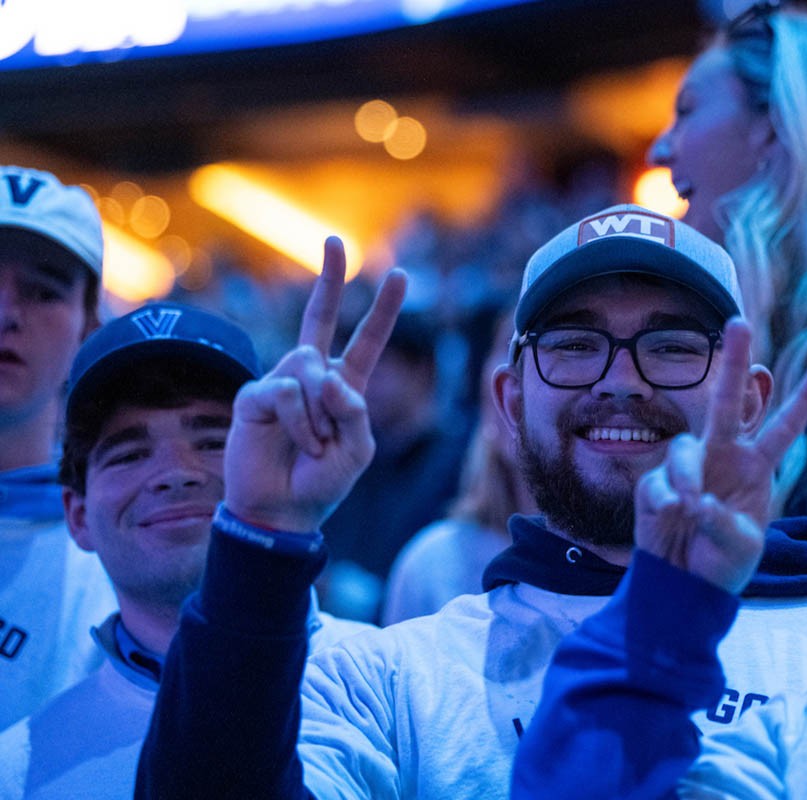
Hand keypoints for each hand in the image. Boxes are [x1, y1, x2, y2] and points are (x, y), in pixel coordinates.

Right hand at [224, 238, 407, 531]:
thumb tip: (330, 375)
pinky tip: (297, 441)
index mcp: (344, 387)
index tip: (400, 275)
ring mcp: (281, 382)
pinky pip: (288, 391)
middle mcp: (312, 376)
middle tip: (336, 241)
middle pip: (320, 317)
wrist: (281, 511)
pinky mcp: (255, 395)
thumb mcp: (357, 450)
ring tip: (313, 443)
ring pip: (311, 365)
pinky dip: (300, 421)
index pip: (366, 341)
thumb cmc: (321, 483)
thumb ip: (355, 412)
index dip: (383, 310)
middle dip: (329, 278)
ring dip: (320, 411)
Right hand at [635, 318, 806, 593]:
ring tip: (690, 507)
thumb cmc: (722, 565)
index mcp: (756, 468)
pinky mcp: (657, 487)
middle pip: (729, 402)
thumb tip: (697, 501)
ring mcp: (689, 469)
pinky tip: (672, 518)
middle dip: (733, 363)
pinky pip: (659, 483)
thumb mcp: (742, 550)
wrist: (685, 588)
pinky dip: (666, 502)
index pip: (784, 428)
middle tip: (738, 321)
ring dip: (687, 475)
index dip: (804, 399)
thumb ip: (725, 524)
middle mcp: (724, 458)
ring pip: (685, 446)